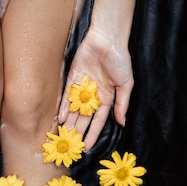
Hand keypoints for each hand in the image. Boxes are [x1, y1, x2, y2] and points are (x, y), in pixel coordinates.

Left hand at [58, 26, 133, 150]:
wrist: (108, 38)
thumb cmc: (120, 59)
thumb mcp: (126, 83)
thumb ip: (122, 104)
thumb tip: (122, 123)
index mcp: (106, 98)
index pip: (98, 121)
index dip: (93, 134)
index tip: (87, 147)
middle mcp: (93, 95)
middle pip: (84, 118)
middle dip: (78, 131)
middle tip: (71, 145)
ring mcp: (82, 87)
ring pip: (74, 109)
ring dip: (69, 122)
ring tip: (64, 135)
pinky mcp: (73, 77)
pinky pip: (67, 95)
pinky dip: (64, 106)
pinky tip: (61, 118)